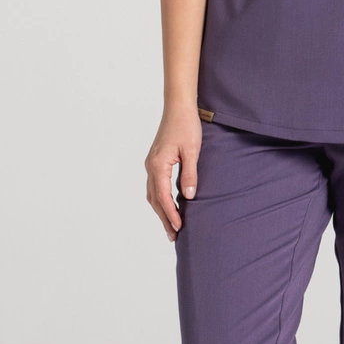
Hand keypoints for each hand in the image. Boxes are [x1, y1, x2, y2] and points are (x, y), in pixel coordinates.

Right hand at [145, 109, 202, 240]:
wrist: (178, 107)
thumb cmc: (186, 126)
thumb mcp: (192, 151)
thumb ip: (189, 175)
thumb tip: (189, 197)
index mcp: (158, 165)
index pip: (163, 197)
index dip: (171, 214)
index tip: (179, 228)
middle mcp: (150, 167)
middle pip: (155, 200)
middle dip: (164, 218)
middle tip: (173, 236)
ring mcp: (151, 164)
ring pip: (153, 194)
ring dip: (161, 211)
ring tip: (171, 226)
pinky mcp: (155, 161)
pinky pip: (155, 186)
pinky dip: (161, 199)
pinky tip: (169, 205)